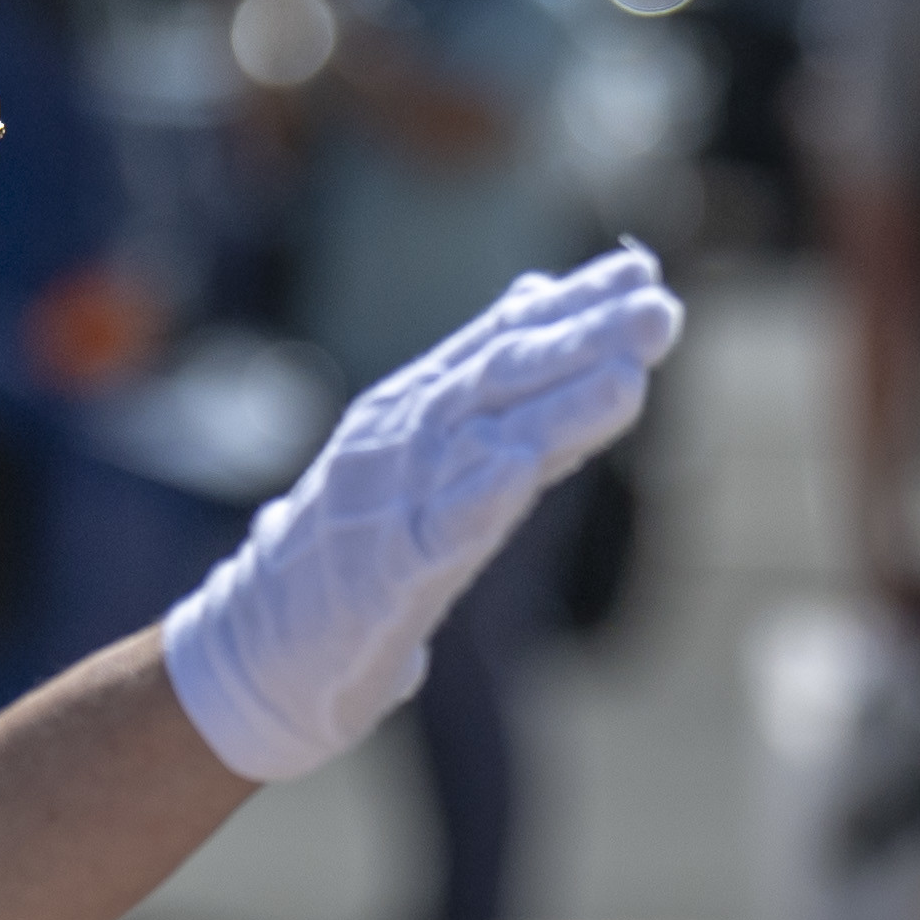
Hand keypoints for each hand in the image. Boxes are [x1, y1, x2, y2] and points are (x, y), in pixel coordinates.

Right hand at [160, 250, 679, 782]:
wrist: (259, 646)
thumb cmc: (346, 549)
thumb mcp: (412, 452)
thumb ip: (484, 382)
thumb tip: (538, 294)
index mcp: (411, 407)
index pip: (501, 341)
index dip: (572, 306)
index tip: (642, 273)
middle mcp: (400, 438)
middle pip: (501, 377)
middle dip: (583, 340)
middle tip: (659, 308)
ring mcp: (388, 501)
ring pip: (480, 442)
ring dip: (555, 410)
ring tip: (627, 379)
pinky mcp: (383, 574)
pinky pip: (435, 531)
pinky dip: (477, 497)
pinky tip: (519, 467)